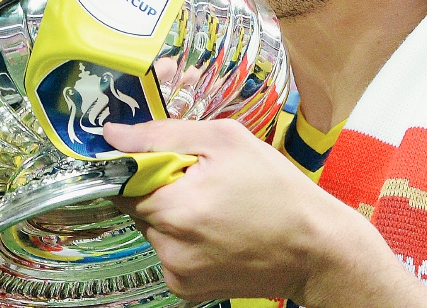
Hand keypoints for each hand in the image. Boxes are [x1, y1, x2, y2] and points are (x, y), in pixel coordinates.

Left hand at [105, 119, 426, 307]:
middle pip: (137, 207)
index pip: (123, 182)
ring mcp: (176, 274)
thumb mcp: (225, 141)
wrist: (315, 248)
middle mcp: (169, 249)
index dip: (143, 166)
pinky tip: (216, 232)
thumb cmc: (276, 188)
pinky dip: (183, 240)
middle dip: (160, 190)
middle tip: (203, 182)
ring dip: (172, 215)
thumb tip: (111, 135)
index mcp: (175, 209)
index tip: (170, 161)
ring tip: (215, 208)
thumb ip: (161, 135)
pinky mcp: (185, 290)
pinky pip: (168, 253)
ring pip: (152, 230)